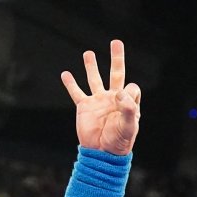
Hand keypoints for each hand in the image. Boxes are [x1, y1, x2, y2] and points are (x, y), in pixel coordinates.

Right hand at [60, 40, 140, 155]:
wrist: (102, 154)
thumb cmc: (119, 142)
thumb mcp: (128, 127)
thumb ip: (128, 109)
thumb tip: (121, 92)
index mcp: (127, 103)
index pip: (131, 87)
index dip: (128, 90)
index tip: (121, 98)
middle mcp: (113, 99)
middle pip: (116, 74)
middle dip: (117, 58)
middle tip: (116, 42)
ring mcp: (98, 102)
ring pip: (94, 79)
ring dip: (91, 66)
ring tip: (88, 53)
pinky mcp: (84, 107)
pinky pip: (76, 93)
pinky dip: (70, 84)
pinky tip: (66, 74)